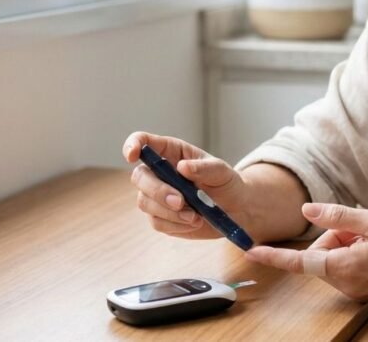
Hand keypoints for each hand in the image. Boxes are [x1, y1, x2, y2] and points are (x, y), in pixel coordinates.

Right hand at [122, 131, 251, 239]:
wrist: (235, 209)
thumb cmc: (226, 183)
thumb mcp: (221, 172)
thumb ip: (204, 168)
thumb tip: (183, 167)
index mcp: (171, 152)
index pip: (144, 142)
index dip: (133, 145)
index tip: (132, 156)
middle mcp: (159, 172)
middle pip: (139, 177)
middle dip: (158, 191)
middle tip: (181, 202)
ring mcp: (157, 195)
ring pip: (145, 203)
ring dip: (169, 212)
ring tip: (195, 216)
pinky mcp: (161, 216)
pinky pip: (157, 222)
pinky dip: (176, 224)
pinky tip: (194, 222)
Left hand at [244, 203, 367, 300]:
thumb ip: (339, 216)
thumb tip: (308, 210)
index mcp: (344, 267)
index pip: (299, 260)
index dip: (274, 254)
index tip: (250, 249)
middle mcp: (346, 284)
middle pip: (323, 253)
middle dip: (339, 235)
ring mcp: (355, 290)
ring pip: (336, 259)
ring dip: (350, 244)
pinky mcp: (364, 291)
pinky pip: (348, 267)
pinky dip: (358, 253)